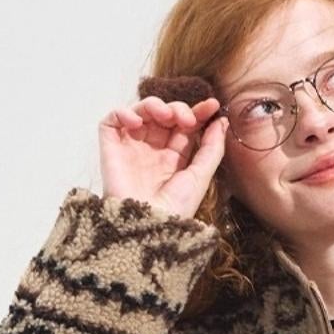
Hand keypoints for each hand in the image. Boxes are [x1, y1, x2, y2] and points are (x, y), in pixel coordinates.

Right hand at [98, 93, 226, 219]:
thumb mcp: (200, 177)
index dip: (197, 112)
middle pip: (163, 115)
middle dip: (177, 109)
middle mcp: (151, 152)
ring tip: (165, 116)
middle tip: (187, 119)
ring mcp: (130, 149)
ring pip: (140, 112)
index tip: (212, 106)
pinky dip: (123, 112)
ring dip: (154, 105)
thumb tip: (222, 122)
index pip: (183, 127)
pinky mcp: (111, 149)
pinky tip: (137, 123)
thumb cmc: (174, 210)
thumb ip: (212, 148)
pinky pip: (111, 120)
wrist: (148, 227)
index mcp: (172, 159)